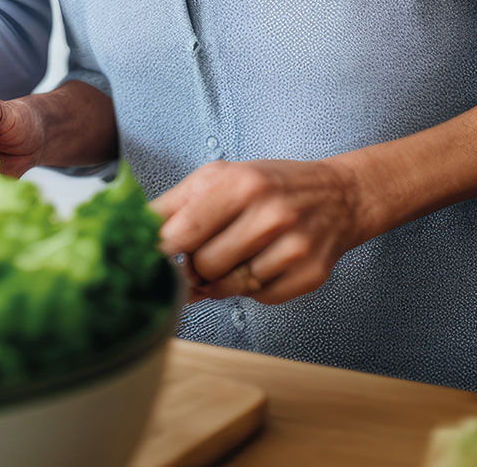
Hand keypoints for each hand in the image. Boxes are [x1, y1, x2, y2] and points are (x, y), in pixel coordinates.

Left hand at [152, 158, 368, 304]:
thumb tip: (137, 236)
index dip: (162, 250)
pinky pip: (260, 298)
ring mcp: (294, 247)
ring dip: (221, 280)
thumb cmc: (270, 185)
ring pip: (229, 287)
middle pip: (203, 265)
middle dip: (195, 265)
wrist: (339, 197)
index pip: (184, 232)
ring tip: (232, 256)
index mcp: (242, 184)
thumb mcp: (221, 177)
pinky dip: (252, 288)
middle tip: (204, 252)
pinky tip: (261, 264)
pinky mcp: (310, 275)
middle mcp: (271, 215)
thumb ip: (175, 204)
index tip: (152, 255)